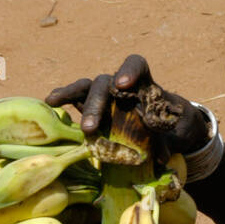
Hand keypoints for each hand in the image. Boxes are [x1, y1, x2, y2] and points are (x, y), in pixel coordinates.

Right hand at [46, 54, 210, 151]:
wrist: (167, 130)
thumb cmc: (171, 128)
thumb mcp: (175, 134)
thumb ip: (167, 142)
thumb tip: (160, 158)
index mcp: (144, 85)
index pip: (136, 65)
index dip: (129, 71)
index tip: (123, 85)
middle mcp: (122, 85)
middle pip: (106, 83)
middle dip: (97, 104)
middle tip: (91, 128)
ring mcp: (106, 94)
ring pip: (88, 88)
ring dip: (75, 98)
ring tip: (57, 105)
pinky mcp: (94, 105)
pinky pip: (76, 96)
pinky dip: (64, 97)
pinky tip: (50, 103)